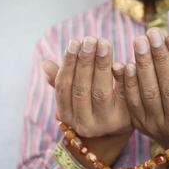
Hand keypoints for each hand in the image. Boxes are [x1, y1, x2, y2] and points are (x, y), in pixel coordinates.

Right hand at [42, 37, 132, 167]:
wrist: (115, 129)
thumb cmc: (91, 105)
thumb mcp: (74, 97)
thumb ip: (62, 81)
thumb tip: (44, 64)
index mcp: (67, 115)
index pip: (64, 87)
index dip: (68, 64)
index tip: (74, 42)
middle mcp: (84, 123)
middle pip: (81, 89)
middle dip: (85, 61)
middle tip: (90, 39)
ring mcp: (104, 123)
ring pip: (100, 91)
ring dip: (101, 65)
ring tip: (103, 43)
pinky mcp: (124, 119)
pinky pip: (123, 96)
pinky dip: (122, 78)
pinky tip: (122, 62)